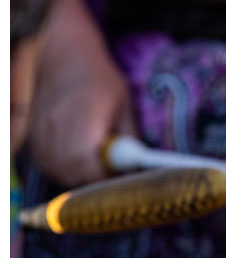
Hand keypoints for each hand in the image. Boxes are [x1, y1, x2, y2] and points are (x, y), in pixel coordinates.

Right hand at [28, 0, 134, 186]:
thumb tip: (142, 168)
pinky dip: (64, 170)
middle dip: (96, 182)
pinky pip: (47, 165)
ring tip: (99, 166)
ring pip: (59, 173)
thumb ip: (131, 138)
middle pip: (73, 175)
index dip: (108, 181)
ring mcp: (41, 134)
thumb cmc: (99, 79)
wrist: (62, 56)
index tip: (123, 182)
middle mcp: (58, 130)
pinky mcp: (33, 138)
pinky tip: (79, 160)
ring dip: (80, 178)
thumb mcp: (125, 106)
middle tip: (114, 176)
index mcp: (84, 122)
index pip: (91, 168)